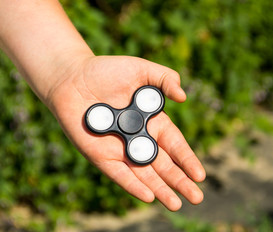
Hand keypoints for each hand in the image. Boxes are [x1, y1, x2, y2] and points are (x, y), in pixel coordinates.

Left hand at [47, 55, 205, 210]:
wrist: (72, 78)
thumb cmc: (106, 71)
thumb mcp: (140, 69)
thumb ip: (164, 78)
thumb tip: (183, 97)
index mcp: (151, 121)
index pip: (174, 145)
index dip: (187, 159)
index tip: (200, 175)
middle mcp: (138, 138)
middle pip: (163, 164)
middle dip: (180, 181)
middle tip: (196, 197)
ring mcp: (119, 149)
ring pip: (144, 174)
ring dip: (161, 190)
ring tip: (177, 204)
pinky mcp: (100, 155)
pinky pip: (119, 173)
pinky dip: (133, 184)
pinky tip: (148, 196)